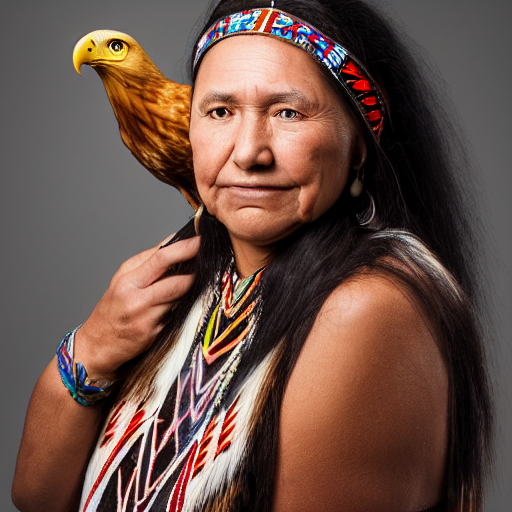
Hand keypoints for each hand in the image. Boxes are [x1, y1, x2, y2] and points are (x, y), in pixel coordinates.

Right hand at [73, 235, 199, 376]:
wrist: (98, 344)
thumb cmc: (113, 309)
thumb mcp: (123, 280)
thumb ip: (148, 262)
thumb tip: (174, 241)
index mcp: (127, 279)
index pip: (162, 257)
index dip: (185, 247)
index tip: (201, 240)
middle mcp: (135, 297)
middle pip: (176, 278)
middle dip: (197, 268)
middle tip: (210, 260)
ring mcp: (145, 317)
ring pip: (181, 297)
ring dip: (192, 289)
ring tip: (197, 282)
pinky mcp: (154, 333)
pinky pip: (177, 314)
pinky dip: (183, 307)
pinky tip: (183, 304)